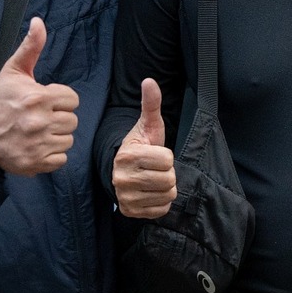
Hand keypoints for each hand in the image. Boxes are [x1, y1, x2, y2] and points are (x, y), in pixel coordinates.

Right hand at [0, 18, 79, 176]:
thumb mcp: (13, 71)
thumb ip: (30, 47)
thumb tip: (39, 22)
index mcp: (38, 98)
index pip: (72, 99)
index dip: (59, 100)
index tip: (43, 101)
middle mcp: (40, 122)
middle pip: (72, 120)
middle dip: (58, 118)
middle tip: (38, 117)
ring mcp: (39, 144)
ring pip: (68, 140)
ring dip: (55, 137)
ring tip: (36, 131)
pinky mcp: (36, 163)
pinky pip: (61, 159)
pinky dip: (51, 155)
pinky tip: (36, 146)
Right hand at [112, 78, 176, 218]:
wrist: (124, 171)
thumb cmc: (141, 146)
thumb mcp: (148, 126)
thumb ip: (151, 105)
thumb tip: (149, 81)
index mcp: (127, 156)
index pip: (167, 160)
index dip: (166, 156)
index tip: (154, 154)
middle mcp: (122, 178)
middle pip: (169, 179)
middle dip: (167, 172)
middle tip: (155, 168)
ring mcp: (126, 197)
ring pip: (168, 194)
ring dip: (166, 187)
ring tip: (153, 179)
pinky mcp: (131, 212)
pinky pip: (162, 209)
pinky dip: (161, 201)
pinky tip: (151, 192)